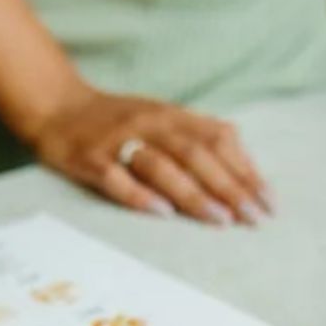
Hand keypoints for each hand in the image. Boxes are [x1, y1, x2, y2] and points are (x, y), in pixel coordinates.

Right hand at [29, 85, 273, 226]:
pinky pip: (117, 179)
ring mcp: (119, 141)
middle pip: (196, 155)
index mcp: (171, 115)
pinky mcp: (90, 159)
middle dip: (229, 188)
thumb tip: (243, 170)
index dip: (246, 171)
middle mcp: (150, 124)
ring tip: (220, 219)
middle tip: (253, 218)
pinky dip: (140, 196)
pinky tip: (162, 214)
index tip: (268, 202)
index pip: (218, 140)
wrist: (56, 105)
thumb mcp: (161, 119)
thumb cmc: (116, 121)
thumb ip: (198, 138)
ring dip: (194, 194)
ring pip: (162, 166)